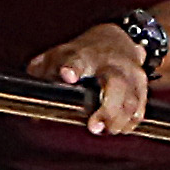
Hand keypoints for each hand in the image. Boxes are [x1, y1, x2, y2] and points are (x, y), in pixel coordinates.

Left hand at [32, 21, 157, 141]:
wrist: (120, 39)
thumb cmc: (84, 52)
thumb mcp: (60, 54)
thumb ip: (43, 73)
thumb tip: (29, 100)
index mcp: (86, 54)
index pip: (78, 59)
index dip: (73, 67)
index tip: (67, 75)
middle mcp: (111, 63)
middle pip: (115, 83)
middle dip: (107, 108)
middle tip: (94, 127)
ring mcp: (130, 73)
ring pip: (131, 99)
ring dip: (119, 120)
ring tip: (107, 131)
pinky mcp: (141, 85)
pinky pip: (139, 107)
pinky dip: (131, 121)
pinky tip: (120, 129)